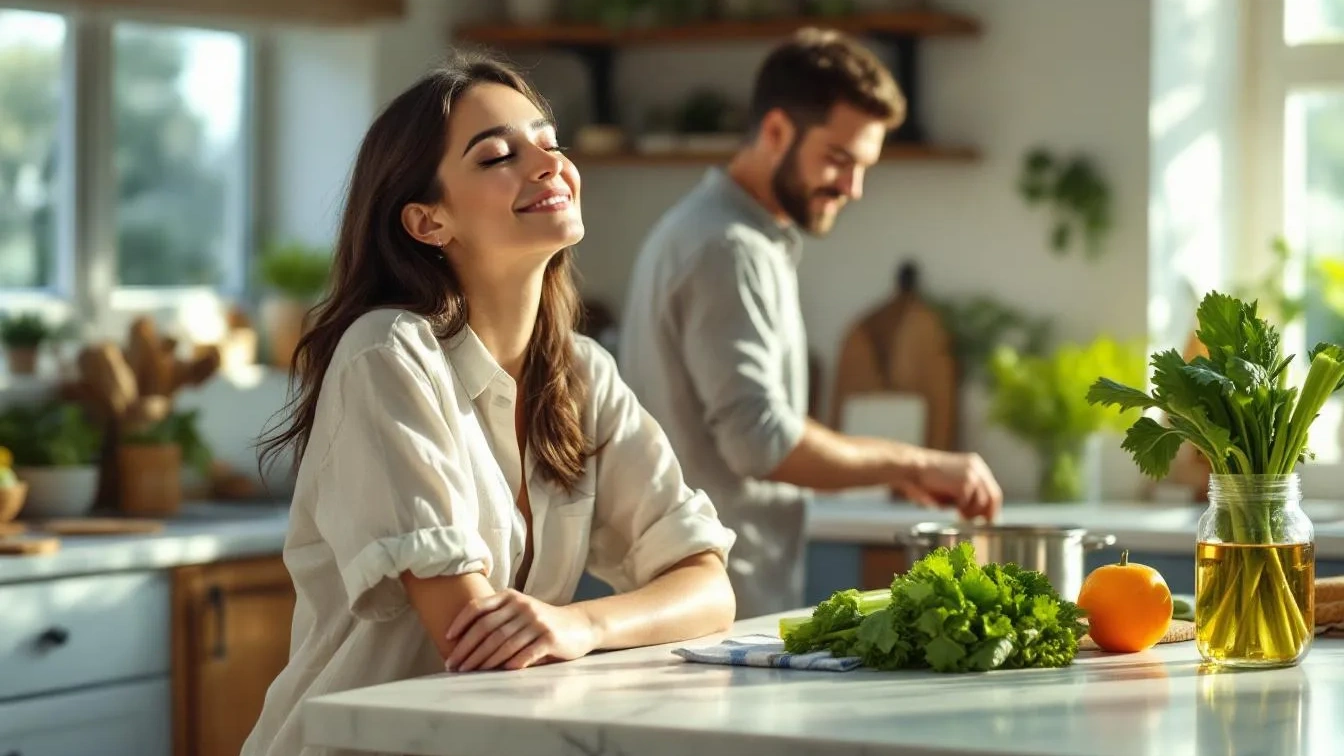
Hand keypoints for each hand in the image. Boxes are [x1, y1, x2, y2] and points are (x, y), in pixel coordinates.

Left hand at [444, 590, 598, 672]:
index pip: (479, 607)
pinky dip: (511, 663)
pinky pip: (525, 653)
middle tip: (454, 664)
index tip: (447, 638)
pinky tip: (499, 672)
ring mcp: (537, 621)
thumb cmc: (541, 623)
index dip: (460, 622)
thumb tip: (462, 642)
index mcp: (511, 597)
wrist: (579, 625)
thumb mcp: (519, 612)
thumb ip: (497, 618)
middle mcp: (522, 606)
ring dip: (483, 660)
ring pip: (503, 643)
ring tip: (470, 671)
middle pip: (487, 629)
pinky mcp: (550, 638)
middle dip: (467, 648)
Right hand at [895, 450, 1002, 521]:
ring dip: (970, 512)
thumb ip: (966, 492)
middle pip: (993, 496)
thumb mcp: (951, 483)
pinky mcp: (964, 483)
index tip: (985, 519)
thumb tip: (977, 513)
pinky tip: (952, 508)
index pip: (992, 489)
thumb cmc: (924, 478)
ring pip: (982, 502)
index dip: (990, 508)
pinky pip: (967, 503)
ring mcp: (972, 474)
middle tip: (976, 523)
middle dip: (987, 514)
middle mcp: (977, 467)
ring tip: (959, 514)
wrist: (910, 468)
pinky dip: (959, 508)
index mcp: (974, 464)